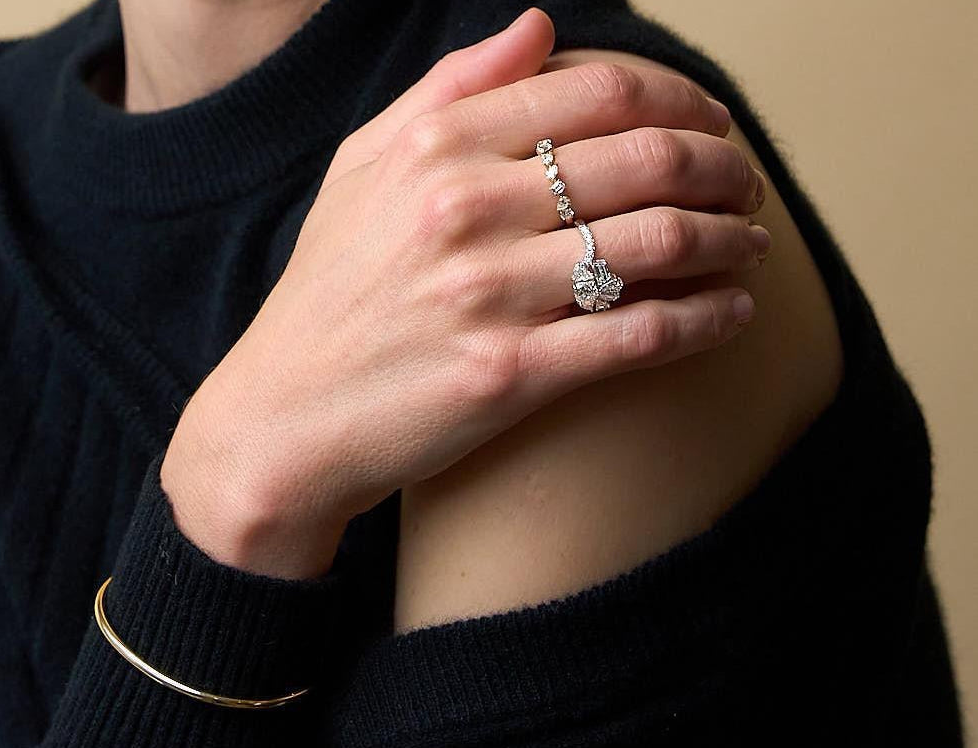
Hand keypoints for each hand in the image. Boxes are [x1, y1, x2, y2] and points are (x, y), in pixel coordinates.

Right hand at [160, 8, 767, 578]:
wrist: (284, 419)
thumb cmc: (327, 292)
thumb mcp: (360, 169)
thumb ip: (448, 89)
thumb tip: (538, 26)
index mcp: (434, 147)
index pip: (599, 92)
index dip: (680, 99)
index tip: (712, 121)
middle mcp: (463, 209)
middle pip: (647, 159)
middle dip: (725, 166)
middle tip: (748, 184)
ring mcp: (488, 294)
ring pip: (661, 242)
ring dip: (732, 239)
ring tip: (752, 244)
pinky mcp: (509, 375)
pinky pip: (643, 335)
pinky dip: (710, 319)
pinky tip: (734, 313)